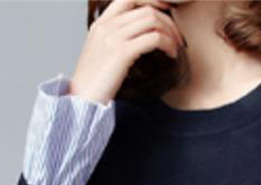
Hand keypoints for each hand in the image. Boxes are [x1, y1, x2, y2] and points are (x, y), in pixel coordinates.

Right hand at [69, 0, 185, 105]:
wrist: (82, 99)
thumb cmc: (94, 82)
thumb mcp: (101, 52)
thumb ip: (115, 39)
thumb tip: (137, 38)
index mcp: (101, 23)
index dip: (152, 1)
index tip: (166, 13)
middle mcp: (107, 25)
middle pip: (146, 8)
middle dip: (168, 21)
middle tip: (178, 38)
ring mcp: (113, 37)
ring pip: (152, 20)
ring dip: (170, 32)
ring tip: (176, 47)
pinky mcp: (122, 53)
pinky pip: (154, 38)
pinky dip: (168, 44)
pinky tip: (171, 55)